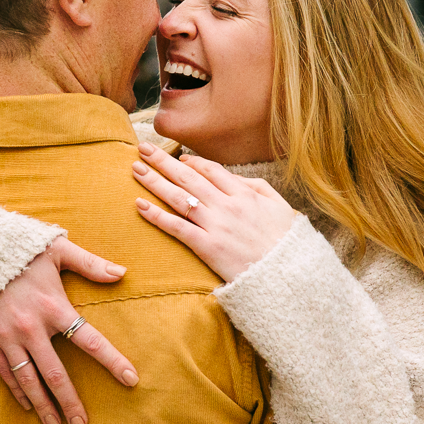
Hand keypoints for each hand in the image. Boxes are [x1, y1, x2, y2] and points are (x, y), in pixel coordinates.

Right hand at [0, 237, 138, 423]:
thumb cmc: (17, 250)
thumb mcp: (55, 249)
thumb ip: (89, 262)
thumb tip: (122, 272)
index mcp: (53, 307)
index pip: (90, 340)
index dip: (112, 361)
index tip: (131, 380)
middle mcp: (31, 327)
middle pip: (57, 374)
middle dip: (71, 403)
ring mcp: (8, 337)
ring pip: (30, 381)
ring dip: (44, 406)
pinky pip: (7, 374)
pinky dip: (19, 392)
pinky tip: (29, 406)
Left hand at [131, 142, 296, 281]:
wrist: (287, 274)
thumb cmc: (285, 241)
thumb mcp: (279, 206)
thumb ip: (255, 187)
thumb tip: (233, 177)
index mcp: (244, 194)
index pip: (211, 170)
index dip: (192, 161)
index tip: (178, 157)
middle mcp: (227, 205)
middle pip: (188, 177)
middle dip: (163, 161)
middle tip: (143, 149)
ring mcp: (216, 225)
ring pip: (178, 197)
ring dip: (154, 181)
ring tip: (135, 169)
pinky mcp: (207, 247)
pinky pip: (177, 228)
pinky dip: (157, 216)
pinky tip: (140, 205)